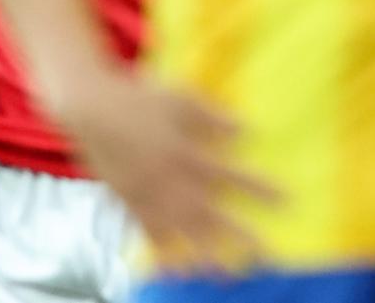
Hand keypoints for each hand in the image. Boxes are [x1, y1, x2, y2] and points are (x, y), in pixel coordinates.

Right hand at [52, 66, 279, 274]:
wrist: (89, 109)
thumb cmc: (141, 99)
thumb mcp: (183, 100)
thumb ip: (213, 119)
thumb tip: (246, 132)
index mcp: (185, 154)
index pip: (231, 177)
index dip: (258, 190)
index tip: (286, 202)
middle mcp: (167, 181)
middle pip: (208, 215)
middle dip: (237, 236)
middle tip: (262, 257)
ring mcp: (145, 195)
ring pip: (179, 231)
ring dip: (203, 254)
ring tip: (223, 276)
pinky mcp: (126, 202)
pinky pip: (146, 232)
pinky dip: (163, 253)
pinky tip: (178, 271)